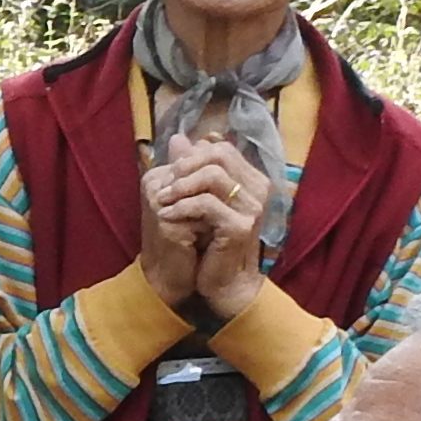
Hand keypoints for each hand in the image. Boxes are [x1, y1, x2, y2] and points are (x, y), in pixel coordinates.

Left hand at [134, 131, 272, 327]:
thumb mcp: (197, 201)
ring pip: (213, 175)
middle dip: (185, 166)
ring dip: (181, 185)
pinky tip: (167, 214)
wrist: (222, 283)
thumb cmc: (210, 243)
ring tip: (162, 199)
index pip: (221, 149)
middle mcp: (258, 189)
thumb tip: (177, 138)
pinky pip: (207, 204)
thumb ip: (191, 170)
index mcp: (251, 180)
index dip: (191, 156)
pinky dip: (182, 206)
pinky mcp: (241, 227)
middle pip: (219, 155)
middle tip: (165, 185)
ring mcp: (252, 208)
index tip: (170, 174)